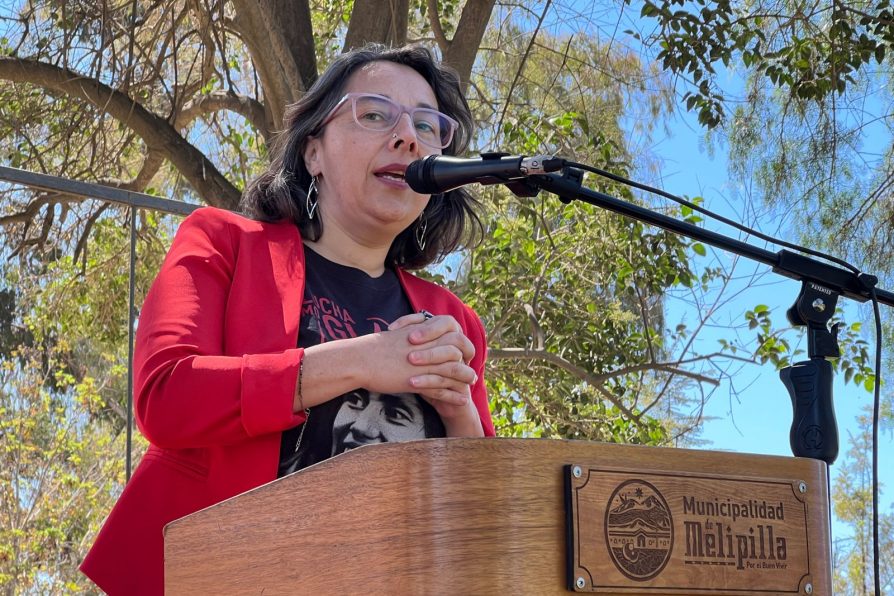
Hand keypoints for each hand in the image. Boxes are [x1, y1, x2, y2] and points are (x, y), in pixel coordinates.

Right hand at [297, 313, 477, 413]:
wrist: (358, 360)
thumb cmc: (372, 347)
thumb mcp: (395, 331)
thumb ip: (412, 325)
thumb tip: (420, 321)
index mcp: (422, 332)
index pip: (452, 332)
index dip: (461, 340)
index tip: (463, 350)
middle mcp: (426, 346)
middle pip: (458, 348)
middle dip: (468, 358)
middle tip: (472, 366)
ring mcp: (423, 364)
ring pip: (454, 369)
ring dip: (465, 377)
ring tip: (472, 383)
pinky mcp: (418, 381)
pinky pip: (442, 388)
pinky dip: (454, 394)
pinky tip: (461, 399)